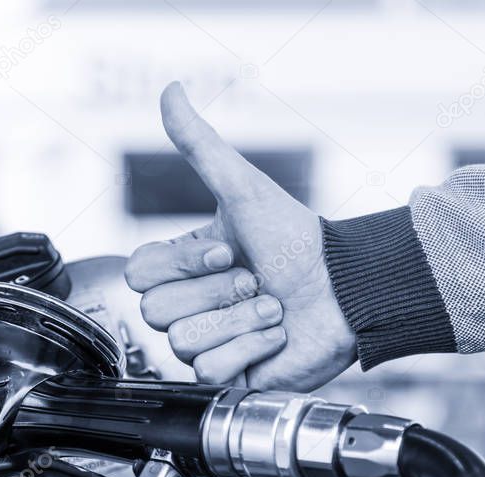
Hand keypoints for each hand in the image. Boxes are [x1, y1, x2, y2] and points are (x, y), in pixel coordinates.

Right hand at [124, 82, 356, 390]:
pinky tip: (276, 336)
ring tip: (273, 308)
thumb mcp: (243, 188)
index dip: (182, 265)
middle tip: (256, 280)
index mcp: (181, 267)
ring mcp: (206, 344)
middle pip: (157, 311)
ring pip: (183, 342)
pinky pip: (211, 371)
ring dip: (239, 320)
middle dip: (217, 293)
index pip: (139, 274)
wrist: (345, 289)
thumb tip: (170, 90)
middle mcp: (188, 306)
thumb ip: (199, 144)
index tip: (228, 249)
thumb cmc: (295, 238)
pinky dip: (252, 349)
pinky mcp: (228, 377)